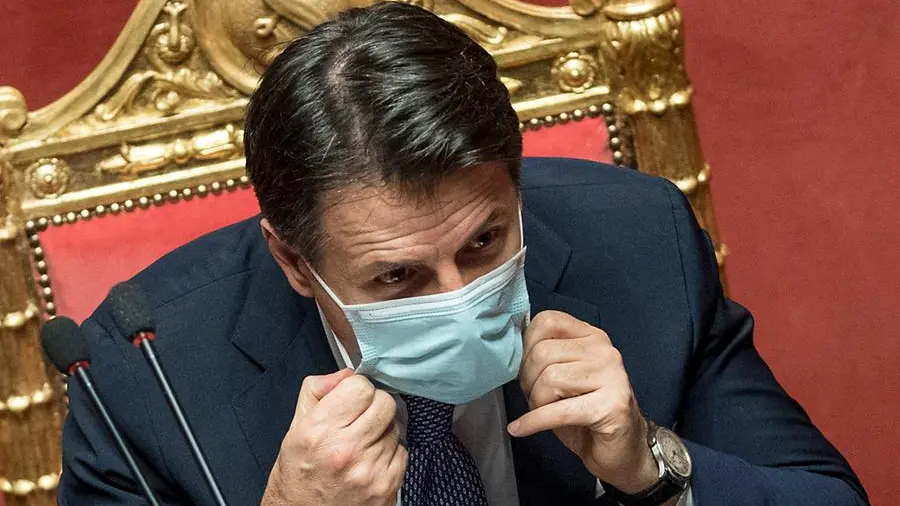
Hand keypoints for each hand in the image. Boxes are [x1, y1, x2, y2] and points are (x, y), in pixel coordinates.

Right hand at [261, 369, 406, 505]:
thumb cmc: (298, 473)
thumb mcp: (295, 426)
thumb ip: (318, 390)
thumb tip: (347, 373)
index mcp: (319, 431)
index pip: (361, 387)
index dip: (356, 389)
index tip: (350, 399)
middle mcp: (346, 450)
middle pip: (385, 403)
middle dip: (374, 405)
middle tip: (360, 418)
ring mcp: (370, 471)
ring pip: (396, 427)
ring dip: (382, 431)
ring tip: (362, 444)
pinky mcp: (387, 486)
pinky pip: (402, 451)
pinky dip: (390, 452)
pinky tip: (370, 460)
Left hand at [507, 311, 658, 494]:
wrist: (621, 450)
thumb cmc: (585, 413)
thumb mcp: (564, 376)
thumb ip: (545, 357)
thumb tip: (509, 351)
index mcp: (592, 336)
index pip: (548, 321)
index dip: (526, 345)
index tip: (524, 368)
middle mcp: (605, 351)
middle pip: (544, 353)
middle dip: (528, 380)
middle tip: (533, 398)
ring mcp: (613, 376)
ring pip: (550, 380)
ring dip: (535, 402)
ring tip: (541, 413)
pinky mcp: (612, 406)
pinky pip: (558, 411)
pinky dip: (533, 422)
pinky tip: (520, 429)